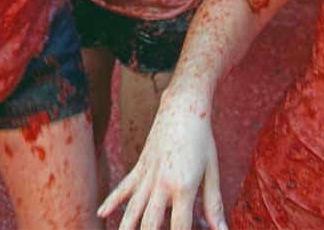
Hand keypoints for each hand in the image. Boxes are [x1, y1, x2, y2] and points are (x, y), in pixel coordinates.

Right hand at [99, 91, 225, 229]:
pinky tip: (101, 213)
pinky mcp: (140, 166)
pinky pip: (124, 187)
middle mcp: (161, 184)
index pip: (180, 228)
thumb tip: (222, 229)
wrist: (183, 106)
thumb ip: (214, 204)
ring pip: (133, 210)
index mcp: (183, 187)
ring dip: (126, 228)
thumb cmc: (203, 139)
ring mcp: (147, 175)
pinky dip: (112, 201)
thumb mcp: (212, 172)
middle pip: (151, 224)